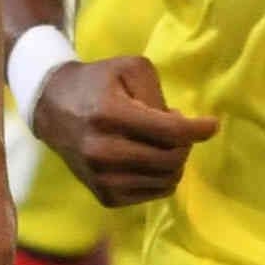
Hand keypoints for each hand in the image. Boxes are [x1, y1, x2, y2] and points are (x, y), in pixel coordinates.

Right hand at [37, 55, 216, 207]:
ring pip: (167, 180)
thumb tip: (181, 127)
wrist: (52, 108)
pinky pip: (153, 194)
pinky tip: (147, 159)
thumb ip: (158, 95)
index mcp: (109, 115)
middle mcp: (103, 151)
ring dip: (173, 161)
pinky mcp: (104, 196)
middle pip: (172, 158)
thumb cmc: (97, 83)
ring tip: (159, 143)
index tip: (212, 125)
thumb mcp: (129, 68)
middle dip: (184, 143)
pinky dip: (160, 177)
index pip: (170, 132)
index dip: (198, 129)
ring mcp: (102, 178)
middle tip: (174, 128)